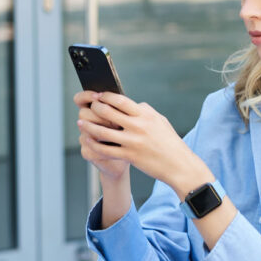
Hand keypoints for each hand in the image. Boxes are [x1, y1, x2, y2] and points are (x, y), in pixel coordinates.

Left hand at [75, 91, 211, 195]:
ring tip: (81, 123)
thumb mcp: (160, 121)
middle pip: (108, 112)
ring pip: (102, 131)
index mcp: (145, 115)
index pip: (120, 100)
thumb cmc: (170, 142)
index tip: (98, 95)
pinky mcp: (129, 156)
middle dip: (95, 108)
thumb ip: (145, 111)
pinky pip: (105, 150)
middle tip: (89, 107)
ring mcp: (132, 142)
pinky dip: (94, 144)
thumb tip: (132, 103)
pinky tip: (88, 140)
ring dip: (88, 126)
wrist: (179, 165)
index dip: (105, 96)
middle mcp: (137, 126)